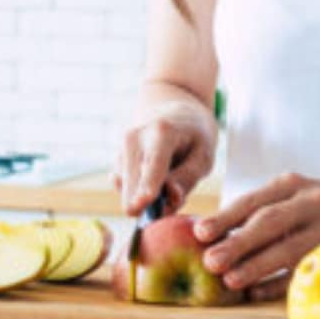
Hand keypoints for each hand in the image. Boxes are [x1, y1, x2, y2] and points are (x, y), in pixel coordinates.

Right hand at [110, 100, 216, 217]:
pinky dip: (137, 191)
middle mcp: (135, 137)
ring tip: (168, 182)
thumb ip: (187, 179)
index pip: (153, 165)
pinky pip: (123, 186)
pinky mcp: (116, 158)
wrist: (175, 113)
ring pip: (126, 188)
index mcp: (162, 132)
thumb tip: (167, 201)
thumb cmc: (194, 137)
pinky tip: (154, 178)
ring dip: (145, 198)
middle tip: (170, 205)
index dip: (147, 187)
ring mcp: (122, 147)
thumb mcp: (203, 157)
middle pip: (133, 182)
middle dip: (148, 204)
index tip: (140, 205)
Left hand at [193, 173, 319, 302]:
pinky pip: (310, 267)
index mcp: (292, 184)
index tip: (199, 233)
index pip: (254, 200)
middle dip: (238, 242)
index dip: (225, 217)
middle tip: (210, 261)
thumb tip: (210, 237)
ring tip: (231, 281)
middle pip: (270, 222)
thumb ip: (262, 210)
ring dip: (258, 266)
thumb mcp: (295, 194)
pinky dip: (282, 282)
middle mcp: (311, 200)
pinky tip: (258, 292)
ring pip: (290, 247)